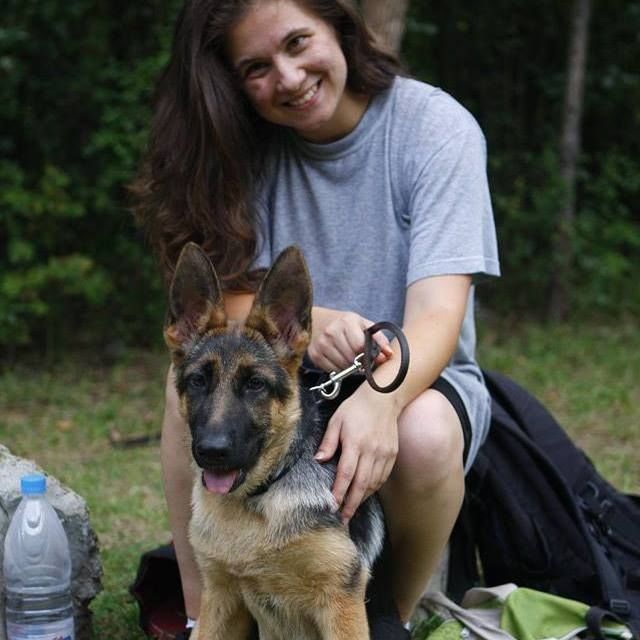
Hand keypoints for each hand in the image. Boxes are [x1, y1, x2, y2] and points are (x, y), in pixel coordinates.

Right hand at [308, 311, 392, 371]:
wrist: (319, 321)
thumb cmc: (346, 325)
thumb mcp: (363, 325)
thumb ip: (379, 339)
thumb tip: (389, 354)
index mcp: (346, 321)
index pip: (359, 346)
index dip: (367, 354)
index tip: (369, 356)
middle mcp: (331, 331)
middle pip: (351, 358)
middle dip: (359, 362)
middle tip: (360, 359)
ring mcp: (321, 343)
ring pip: (342, 366)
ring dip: (349, 367)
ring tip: (350, 358)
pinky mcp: (314, 354)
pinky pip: (332, 370)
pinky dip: (339, 369)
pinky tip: (339, 360)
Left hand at [315, 387, 399, 523]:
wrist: (384, 397)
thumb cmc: (356, 407)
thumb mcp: (336, 420)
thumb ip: (328, 442)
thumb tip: (319, 460)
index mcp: (355, 443)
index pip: (346, 474)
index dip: (339, 492)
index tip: (332, 507)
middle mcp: (371, 451)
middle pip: (361, 485)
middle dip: (351, 504)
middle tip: (343, 519)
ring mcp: (384, 454)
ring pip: (373, 483)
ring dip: (362, 498)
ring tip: (352, 509)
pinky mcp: (392, 454)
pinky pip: (383, 477)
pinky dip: (374, 488)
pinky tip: (366, 493)